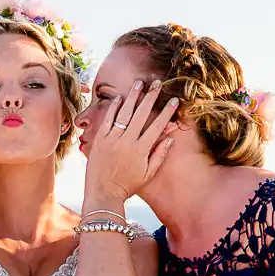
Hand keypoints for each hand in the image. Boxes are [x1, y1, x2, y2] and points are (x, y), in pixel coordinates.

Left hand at [84, 81, 178, 202]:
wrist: (103, 192)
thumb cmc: (128, 185)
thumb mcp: (148, 173)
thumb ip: (159, 154)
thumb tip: (170, 137)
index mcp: (141, 149)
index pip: (157, 126)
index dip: (166, 112)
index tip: (174, 100)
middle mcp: (127, 141)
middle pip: (142, 114)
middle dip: (151, 97)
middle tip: (157, 83)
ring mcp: (112, 139)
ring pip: (125, 113)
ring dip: (133, 96)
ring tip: (139, 83)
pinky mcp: (100, 140)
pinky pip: (108, 119)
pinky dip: (114, 107)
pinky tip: (120, 98)